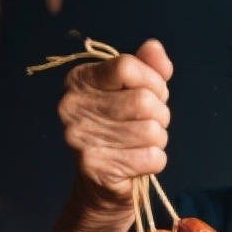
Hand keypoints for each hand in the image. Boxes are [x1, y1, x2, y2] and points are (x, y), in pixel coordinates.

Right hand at [56, 38, 172, 214]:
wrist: (100, 184)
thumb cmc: (121, 128)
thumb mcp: (134, 91)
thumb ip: (148, 67)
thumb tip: (154, 47)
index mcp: (79, 80)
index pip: (127, 67)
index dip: (153, 81)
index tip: (154, 93)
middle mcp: (71, 106)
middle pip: (143, 100)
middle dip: (160, 113)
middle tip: (151, 122)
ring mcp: (79, 137)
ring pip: (151, 130)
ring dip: (159, 138)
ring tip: (144, 142)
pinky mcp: (94, 167)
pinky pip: (151, 157)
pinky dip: (156, 160)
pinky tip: (139, 162)